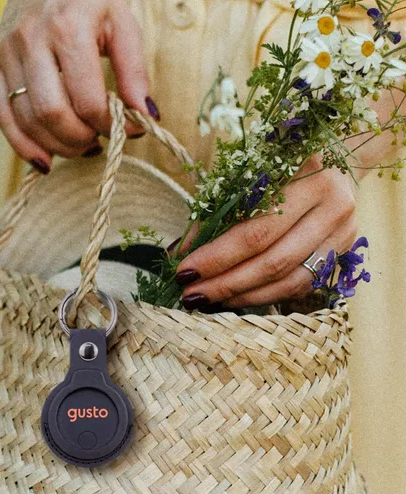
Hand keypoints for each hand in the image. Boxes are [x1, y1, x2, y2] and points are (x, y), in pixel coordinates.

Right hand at [0, 0, 158, 172]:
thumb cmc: (92, 3)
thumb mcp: (122, 27)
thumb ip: (135, 73)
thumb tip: (146, 117)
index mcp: (67, 28)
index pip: (88, 101)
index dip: (110, 126)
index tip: (127, 130)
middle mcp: (31, 39)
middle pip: (52, 114)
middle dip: (81, 140)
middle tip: (98, 141)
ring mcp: (7, 52)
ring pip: (28, 121)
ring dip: (58, 147)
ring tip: (82, 146)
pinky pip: (2, 117)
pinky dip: (24, 147)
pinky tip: (46, 160)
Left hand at [172, 157, 357, 309]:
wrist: (332, 164)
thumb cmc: (279, 166)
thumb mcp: (244, 176)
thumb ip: (214, 213)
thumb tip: (180, 253)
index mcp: (306, 176)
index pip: (254, 230)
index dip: (217, 256)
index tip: (184, 271)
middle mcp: (332, 205)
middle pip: (272, 260)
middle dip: (225, 283)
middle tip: (191, 294)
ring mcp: (343, 233)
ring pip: (287, 279)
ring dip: (242, 295)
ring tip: (207, 300)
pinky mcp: (342, 252)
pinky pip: (300, 285)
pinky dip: (264, 295)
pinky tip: (235, 298)